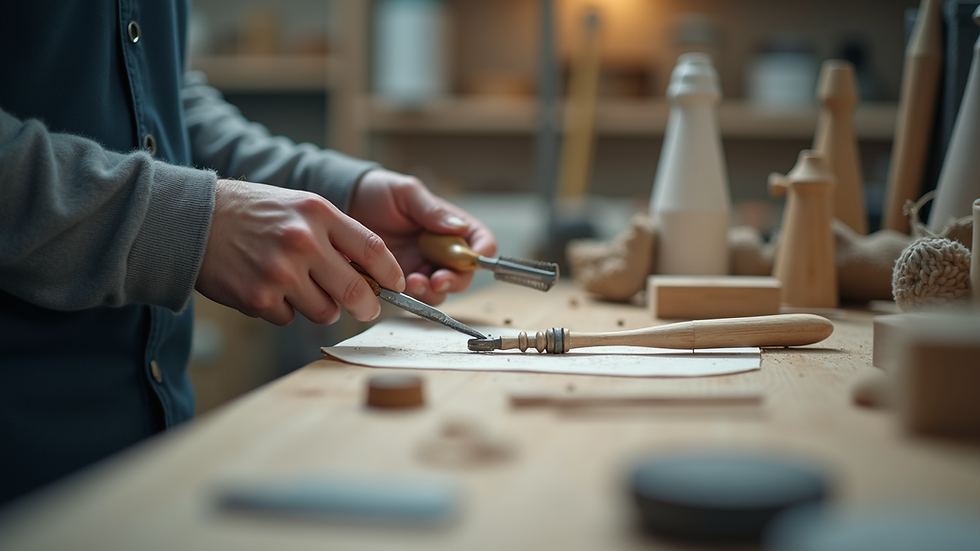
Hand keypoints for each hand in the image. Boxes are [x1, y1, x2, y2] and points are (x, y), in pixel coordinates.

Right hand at [195, 179, 405, 324]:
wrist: (195, 220)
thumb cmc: (253, 213)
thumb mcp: (299, 207)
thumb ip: (335, 234)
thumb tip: (371, 271)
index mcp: (318, 213)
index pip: (373, 249)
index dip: (391, 273)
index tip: (398, 284)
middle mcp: (303, 242)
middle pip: (356, 291)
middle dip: (367, 305)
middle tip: (367, 308)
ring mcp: (281, 272)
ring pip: (325, 311)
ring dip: (320, 306)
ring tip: (298, 286)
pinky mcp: (259, 298)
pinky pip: (290, 318)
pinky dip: (284, 309)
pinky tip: (268, 287)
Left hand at [348, 169, 496, 304]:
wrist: (346, 203)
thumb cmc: (379, 191)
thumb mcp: (406, 192)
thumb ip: (432, 211)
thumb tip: (460, 227)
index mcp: (451, 226)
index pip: (481, 243)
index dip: (483, 254)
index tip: (474, 259)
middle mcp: (441, 249)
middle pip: (464, 274)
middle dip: (455, 281)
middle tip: (438, 280)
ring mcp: (422, 266)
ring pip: (440, 290)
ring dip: (432, 292)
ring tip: (414, 283)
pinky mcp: (401, 279)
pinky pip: (414, 295)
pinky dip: (411, 296)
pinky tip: (400, 285)